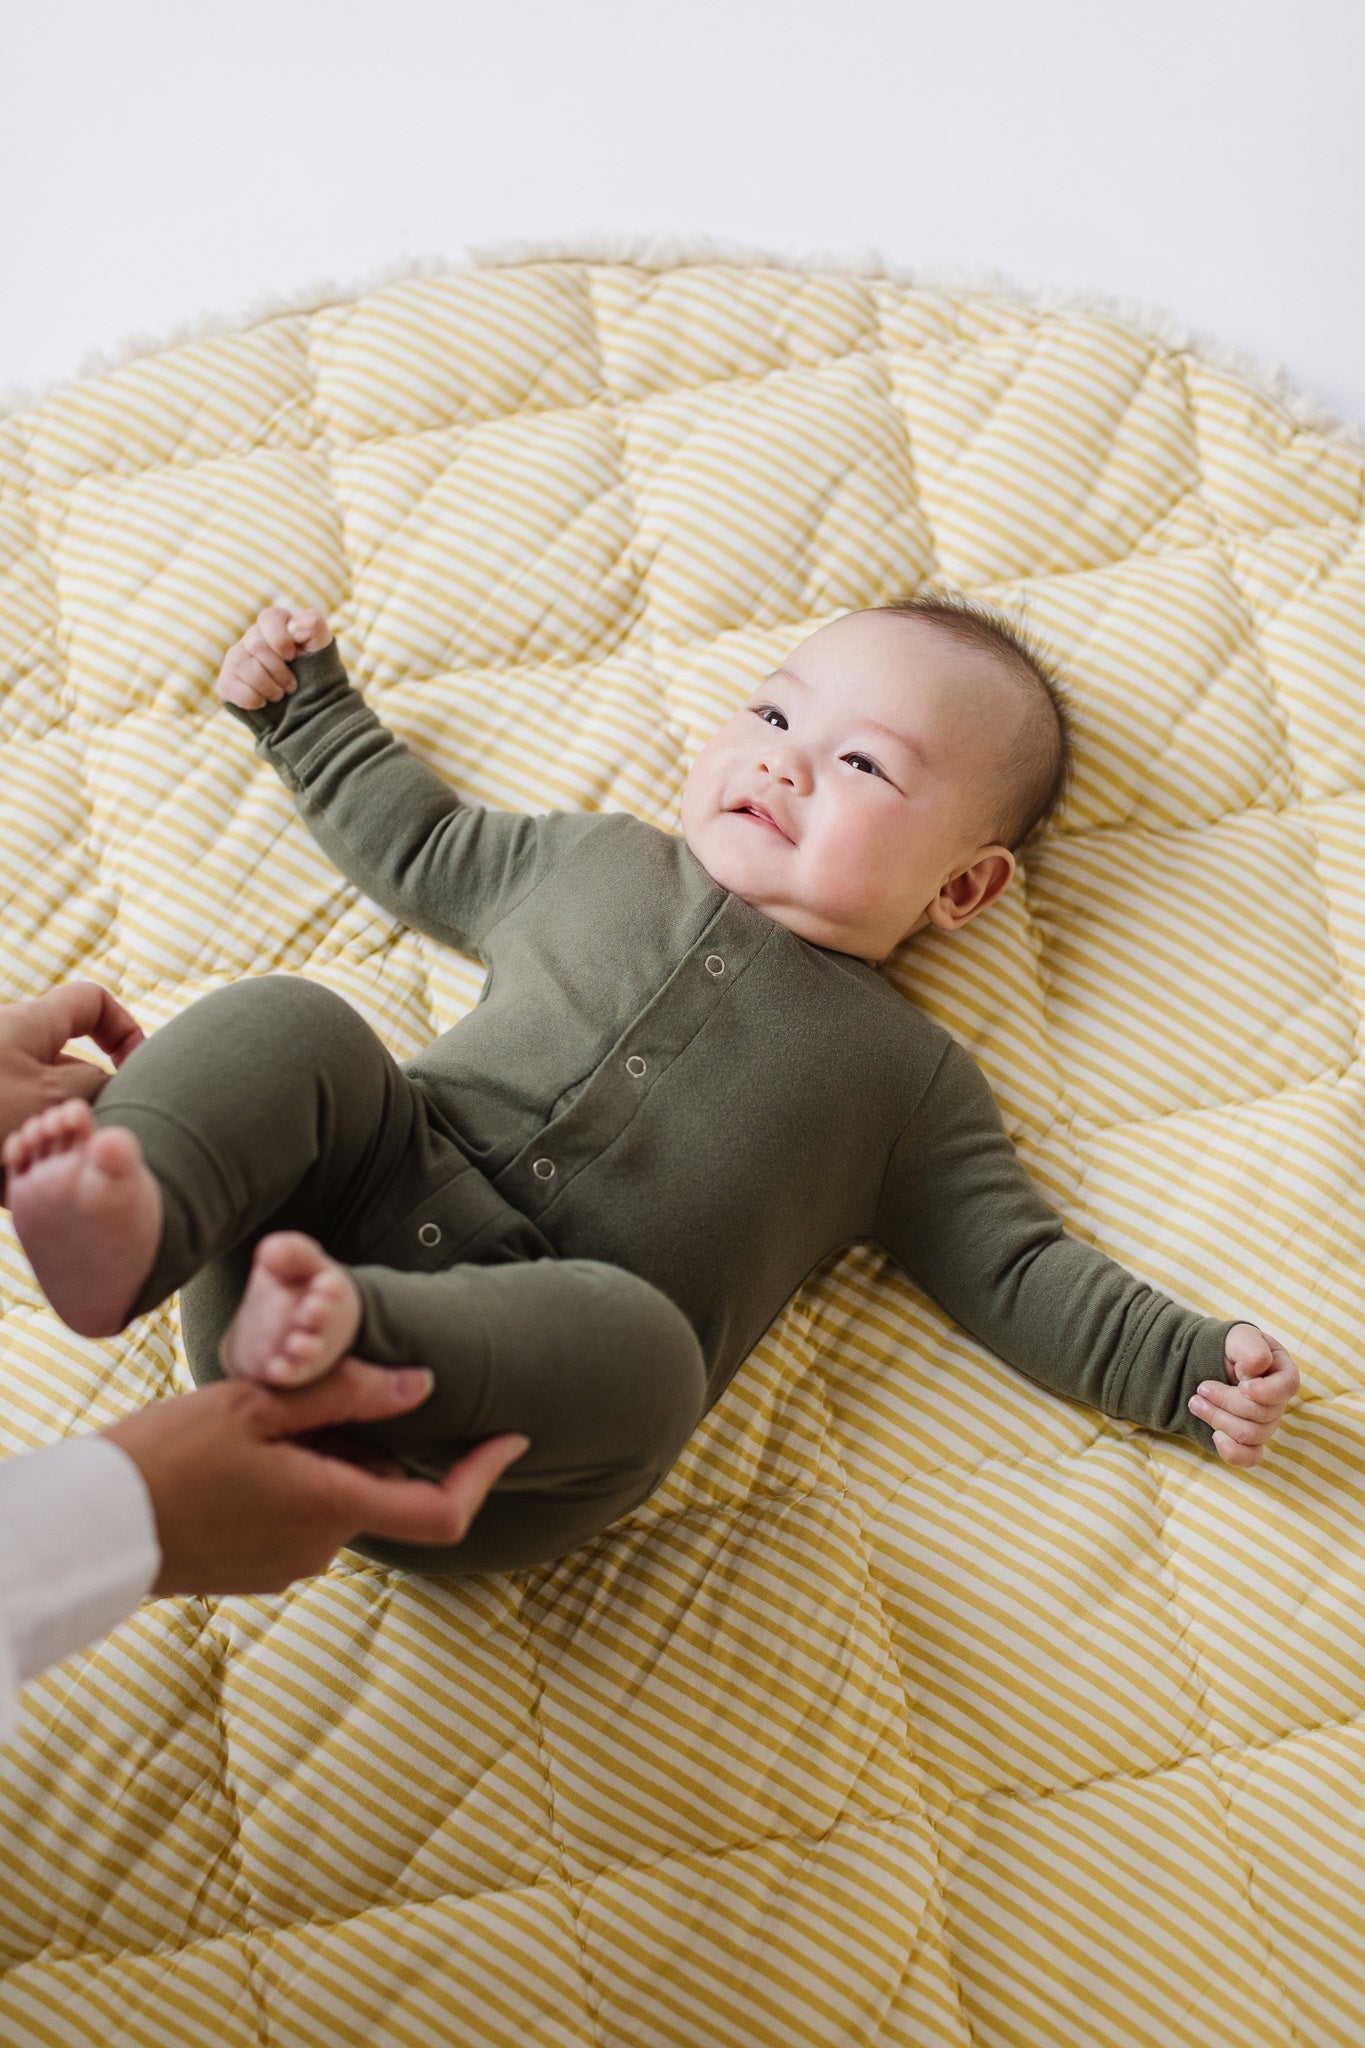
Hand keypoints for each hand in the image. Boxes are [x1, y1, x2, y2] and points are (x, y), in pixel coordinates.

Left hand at [0, 983, 144, 1164]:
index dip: (125, 1030)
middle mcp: (6, 1046)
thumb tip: (113, 1086)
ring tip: (51, 1172)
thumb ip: (96, 1086)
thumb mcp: (50, 1098)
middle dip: (86, 1106)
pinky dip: (19, 1162)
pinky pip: (10, 1138)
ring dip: (52, 1141)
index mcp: (28, 1023)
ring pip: (40, 1111)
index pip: (91, 1002)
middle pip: (68, 1065)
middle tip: (93, 1143)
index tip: (137, 1073)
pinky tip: (15, 1191)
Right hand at [104, 1360, 528, 1593]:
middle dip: (364, 1437)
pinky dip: (296, 1479)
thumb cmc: (168, 1455)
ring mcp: (291, 1566)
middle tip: (305, 1393)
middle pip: (378, 1482)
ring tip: (258, 1420)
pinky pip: (303, 1516)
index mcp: (331, 1506)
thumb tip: (423, 1385)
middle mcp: (322, 1547)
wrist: (92, 1527)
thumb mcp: (258, 1404)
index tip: (513, 1438)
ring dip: (324, 1454)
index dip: (485, 1475)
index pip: (442, 1510)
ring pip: (338, 1496)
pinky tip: (242, 1452)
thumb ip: (347, 1392)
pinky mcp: (261, 1571)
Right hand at [216, 605, 332, 710]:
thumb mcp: (320, 647)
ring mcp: (236, 659)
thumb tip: (296, 626)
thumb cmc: (314, 671)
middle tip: (292, 685)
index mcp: (274, 623)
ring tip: (279, 695)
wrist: (306, 707)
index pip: (269, 618)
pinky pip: (232, 688)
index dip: (281, 640)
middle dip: (279, 671)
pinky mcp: (227, 682)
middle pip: (256, 646)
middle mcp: (251, 638)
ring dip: (268, 687)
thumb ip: (313, 626)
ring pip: (243, 666)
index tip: (292, 657)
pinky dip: (252, 699)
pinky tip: (263, 701)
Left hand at [1188, 1323, 1298, 1468]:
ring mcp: (1264, 1423)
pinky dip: (1234, 1452)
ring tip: (1195, 1402)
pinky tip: (1216, 1437)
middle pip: (1263, 1413)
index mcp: (1281, 1371)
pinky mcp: (1248, 1440)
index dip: (1266, 1391)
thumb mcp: (1238, 1337)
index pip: (1288, 1386)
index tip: (1242, 1384)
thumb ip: (1251, 1348)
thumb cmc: (1226, 1348)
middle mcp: (1277, 1400)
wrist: (1201, 1363)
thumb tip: (1255, 1369)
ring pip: (1252, 1434)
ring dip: (1219, 1419)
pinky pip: (1251, 1457)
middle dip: (1227, 1401)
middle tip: (1201, 1388)